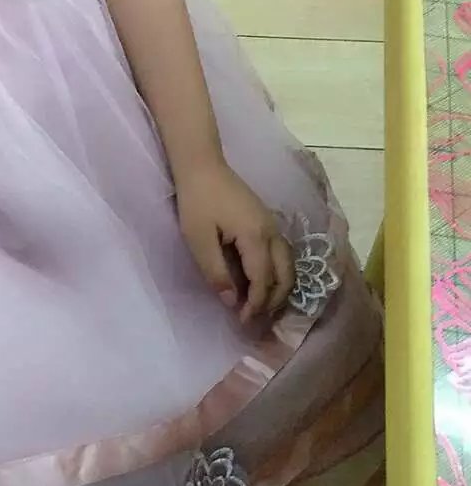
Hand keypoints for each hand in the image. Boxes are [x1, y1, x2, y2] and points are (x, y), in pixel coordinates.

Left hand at [176, 160, 294, 323]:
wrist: (202, 164)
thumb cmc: (197, 200)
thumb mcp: (198, 239)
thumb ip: (216, 272)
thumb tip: (233, 302)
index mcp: (256, 237)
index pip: (264, 281)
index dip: (256, 305)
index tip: (243, 321)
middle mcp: (272, 232)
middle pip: (286, 275)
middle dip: (275, 301)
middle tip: (256, 318)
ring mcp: (272, 224)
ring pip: (288, 265)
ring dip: (280, 287)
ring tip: (261, 305)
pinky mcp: (266, 220)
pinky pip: (282, 254)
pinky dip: (278, 273)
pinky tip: (261, 280)